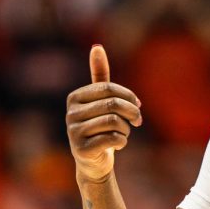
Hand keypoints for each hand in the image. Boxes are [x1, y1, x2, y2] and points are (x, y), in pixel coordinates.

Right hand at [66, 45, 141, 182]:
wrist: (93, 162)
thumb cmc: (99, 127)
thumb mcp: (100, 101)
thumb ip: (99, 76)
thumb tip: (96, 46)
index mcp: (75, 97)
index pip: (109, 89)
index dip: (129, 96)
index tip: (139, 106)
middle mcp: (70, 113)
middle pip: (112, 105)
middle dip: (131, 112)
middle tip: (138, 121)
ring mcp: (73, 132)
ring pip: (114, 122)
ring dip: (126, 129)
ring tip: (123, 134)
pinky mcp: (81, 149)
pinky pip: (112, 139)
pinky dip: (122, 141)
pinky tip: (118, 144)